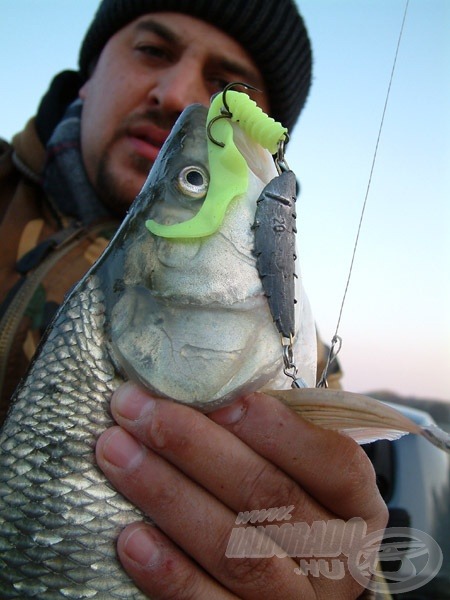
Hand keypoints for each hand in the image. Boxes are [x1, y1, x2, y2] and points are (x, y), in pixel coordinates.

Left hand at [96, 382, 387, 598]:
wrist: (299, 586)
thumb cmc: (293, 508)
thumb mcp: (304, 473)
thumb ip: (275, 438)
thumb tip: (205, 389)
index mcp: (356, 506)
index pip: (332, 461)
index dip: (277, 429)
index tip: (216, 399)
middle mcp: (336, 559)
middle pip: (268, 497)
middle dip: (194, 446)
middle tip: (136, 409)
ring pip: (233, 548)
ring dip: (167, 494)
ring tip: (115, 451)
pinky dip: (169, 572)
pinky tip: (131, 536)